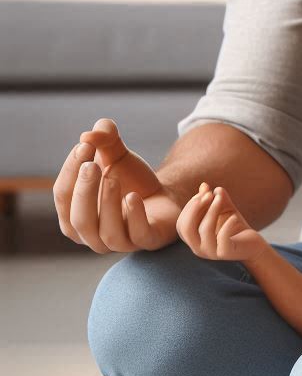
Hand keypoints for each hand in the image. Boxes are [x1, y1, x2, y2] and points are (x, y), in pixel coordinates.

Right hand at [53, 118, 179, 252]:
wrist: (166, 193)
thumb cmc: (132, 179)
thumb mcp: (116, 155)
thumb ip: (104, 139)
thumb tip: (90, 133)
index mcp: (74, 215)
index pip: (63, 196)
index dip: (70, 170)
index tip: (85, 145)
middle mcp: (92, 235)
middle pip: (79, 219)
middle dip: (83, 190)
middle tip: (92, 165)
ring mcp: (120, 242)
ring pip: (106, 232)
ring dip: (107, 203)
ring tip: (113, 177)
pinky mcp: (147, 241)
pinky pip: (137, 236)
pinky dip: (134, 216)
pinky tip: (133, 197)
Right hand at [176, 183, 267, 262]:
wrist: (253, 244)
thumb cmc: (234, 225)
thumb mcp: (223, 208)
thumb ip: (214, 198)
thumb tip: (204, 185)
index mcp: (193, 239)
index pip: (182, 224)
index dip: (191, 206)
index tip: (205, 191)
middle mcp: (198, 249)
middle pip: (186, 228)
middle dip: (195, 208)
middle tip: (209, 193)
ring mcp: (211, 253)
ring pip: (204, 230)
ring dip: (212, 210)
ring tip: (221, 199)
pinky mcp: (226, 253)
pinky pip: (222, 238)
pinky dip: (227, 224)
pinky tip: (234, 217)